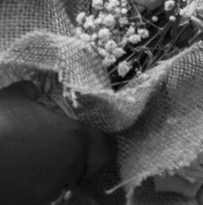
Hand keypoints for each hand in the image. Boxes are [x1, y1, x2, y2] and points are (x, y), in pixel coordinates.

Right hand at [0, 81, 115, 203]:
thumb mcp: (13, 98)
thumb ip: (30, 93)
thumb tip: (33, 91)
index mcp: (74, 139)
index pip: (105, 150)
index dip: (99, 145)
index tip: (89, 140)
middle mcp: (68, 169)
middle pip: (83, 169)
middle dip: (73, 161)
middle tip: (54, 151)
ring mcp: (47, 192)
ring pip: (60, 186)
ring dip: (50, 176)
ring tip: (28, 163)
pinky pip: (39, 197)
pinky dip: (32, 188)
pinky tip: (16, 176)